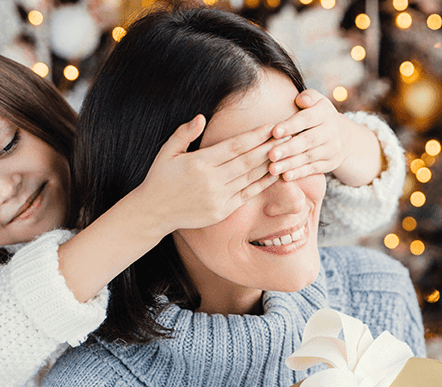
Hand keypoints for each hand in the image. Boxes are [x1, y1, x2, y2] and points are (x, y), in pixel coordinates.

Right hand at [128, 115, 278, 235]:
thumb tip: (202, 117)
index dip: (256, 135)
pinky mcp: (222, 211)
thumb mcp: (167, 152)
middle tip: (288, 134)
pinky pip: (248, 195)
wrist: (153, 212)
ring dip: (271, 163)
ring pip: (251, 177)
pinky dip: (263, 184)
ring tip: (286, 151)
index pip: (235, 146)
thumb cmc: (160, 178)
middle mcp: (212, 180)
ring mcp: (219, 197)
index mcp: (200, 162)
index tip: (272, 126)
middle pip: (248, 160)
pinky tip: (275, 173)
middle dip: (270, 146)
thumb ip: (184, 134)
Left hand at [268, 90, 380, 186]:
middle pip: (308, 141)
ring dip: (290, 164)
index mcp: (325, 113)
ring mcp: (331, 149)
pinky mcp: (329, 164)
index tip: (274, 132)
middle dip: (288, 148)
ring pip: (308, 157)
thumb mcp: (318, 102)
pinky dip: (299, 173)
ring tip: (273, 168)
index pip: (307, 119)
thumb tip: (301, 100)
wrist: (343, 137)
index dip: (291, 125)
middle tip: (271, 154)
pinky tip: (285, 176)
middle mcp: (331, 132)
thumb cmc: (319, 116)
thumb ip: (308, 97)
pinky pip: (312, 169)